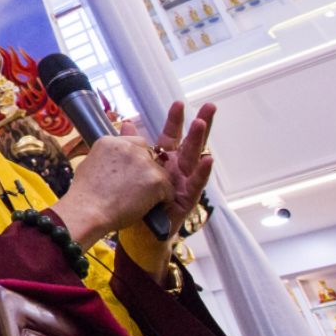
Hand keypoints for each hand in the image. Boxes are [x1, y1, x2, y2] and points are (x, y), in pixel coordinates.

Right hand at [52, 134, 172, 246]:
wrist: (87, 212)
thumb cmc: (85, 196)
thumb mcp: (90, 165)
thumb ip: (106, 156)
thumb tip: (114, 156)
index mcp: (111, 142)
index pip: (135, 143)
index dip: (134, 161)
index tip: (127, 174)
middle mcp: (129, 147)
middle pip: (150, 155)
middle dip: (146, 171)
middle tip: (132, 188)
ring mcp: (144, 162)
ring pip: (161, 173)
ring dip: (153, 186)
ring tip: (136, 200)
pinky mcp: (156, 179)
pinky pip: (168, 190)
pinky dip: (162, 200)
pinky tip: (146, 207)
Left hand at [139, 100, 215, 233]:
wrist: (135, 232)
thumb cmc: (133, 201)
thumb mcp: (130, 170)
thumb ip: (132, 147)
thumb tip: (126, 122)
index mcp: (164, 161)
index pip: (171, 136)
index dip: (175, 121)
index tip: (178, 103)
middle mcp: (177, 170)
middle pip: (189, 143)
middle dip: (199, 124)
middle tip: (209, 106)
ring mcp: (184, 184)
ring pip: (193, 159)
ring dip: (198, 141)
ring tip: (201, 124)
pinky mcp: (187, 200)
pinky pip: (195, 185)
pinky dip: (201, 172)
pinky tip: (207, 158)